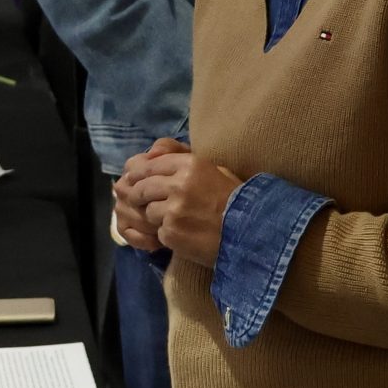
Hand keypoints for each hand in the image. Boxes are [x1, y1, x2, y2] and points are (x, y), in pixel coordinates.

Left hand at [121, 143, 244, 268]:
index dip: (139, 174)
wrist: (251, 232)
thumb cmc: (234, 198)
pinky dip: (166, 234)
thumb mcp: (212, 168)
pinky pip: (157, 231)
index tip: (136, 181)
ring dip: (155, 217)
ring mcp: (174, 210)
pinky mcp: (172, 232)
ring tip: (173, 220)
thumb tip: (149, 153)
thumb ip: (180, 157)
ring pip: (147, 211)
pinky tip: (182, 234)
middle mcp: (179, 184)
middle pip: (142, 187)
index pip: (149, 165)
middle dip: (140, 196)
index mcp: (190, 164)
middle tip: (143, 202)